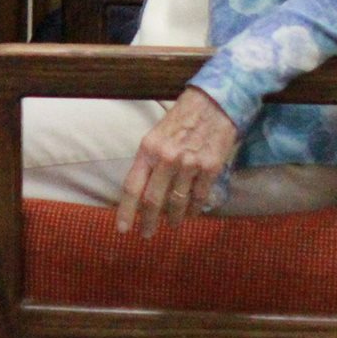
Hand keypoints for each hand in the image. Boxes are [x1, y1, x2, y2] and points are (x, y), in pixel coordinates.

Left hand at [115, 87, 237, 238]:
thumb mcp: (156, 135)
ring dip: (173, 218)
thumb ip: (148, 161)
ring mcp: (190, 164)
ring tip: (171, 225)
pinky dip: (194, 209)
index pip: (132, 187)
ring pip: (177, 202)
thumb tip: (141, 190)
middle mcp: (167, 158)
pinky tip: (190, 214)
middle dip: (148, 222)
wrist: (213, 103)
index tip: (123, 229)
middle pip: (153, 200)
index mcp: (148, 149)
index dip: (126, 211)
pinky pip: (199, 197)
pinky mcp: (211, 168)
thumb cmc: (181, 119)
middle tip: (146, 234)